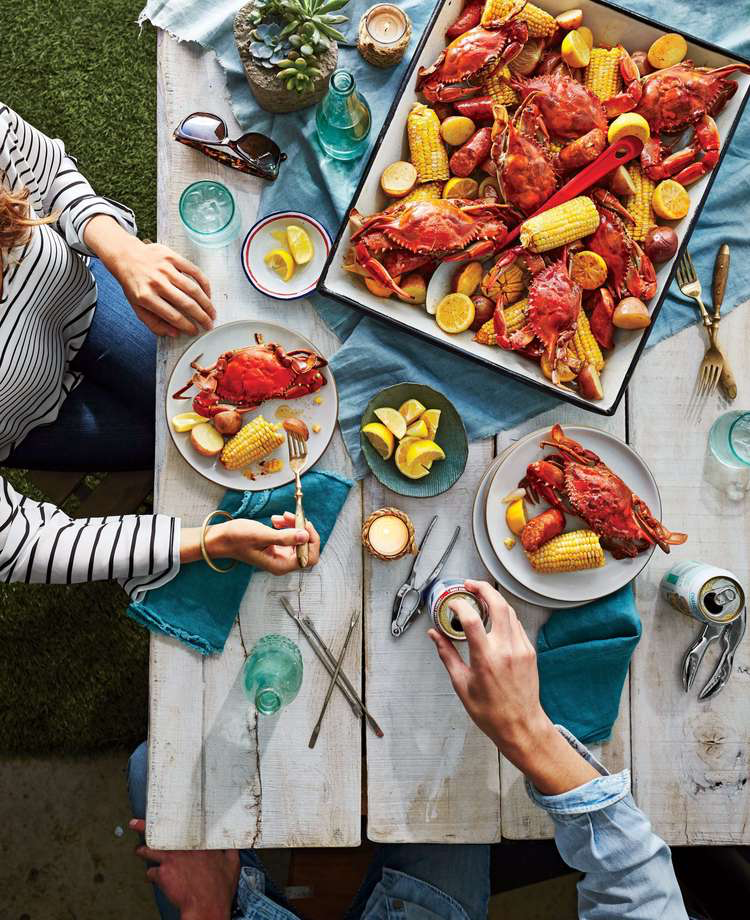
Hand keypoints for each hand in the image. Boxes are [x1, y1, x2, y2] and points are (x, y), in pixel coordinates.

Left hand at [83, 215, 214, 336]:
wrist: (126, 257)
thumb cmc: (133, 284)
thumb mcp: (137, 307)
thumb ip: (154, 323)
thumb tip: (174, 333)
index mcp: (146, 297)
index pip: (173, 316)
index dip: (187, 326)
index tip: (195, 331)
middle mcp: (157, 283)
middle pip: (186, 304)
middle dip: (201, 317)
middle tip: (209, 325)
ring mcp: (165, 269)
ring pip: (193, 289)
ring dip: (206, 303)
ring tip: (212, 313)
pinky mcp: (172, 257)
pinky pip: (194, 271)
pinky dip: (204, 284)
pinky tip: (207, 294)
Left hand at [129, 819, 237, 919]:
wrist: (207, 906)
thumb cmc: (219, 888)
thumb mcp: (232, 864)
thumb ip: (230, 851)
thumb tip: (232, 844)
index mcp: (200, 841)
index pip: (184, 824)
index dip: (173, 819)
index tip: (166, 814)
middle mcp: (183, 847)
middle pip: (160, 832)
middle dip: (145, 826)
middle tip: (135, 823)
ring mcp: (171, 859)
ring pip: (149, 851)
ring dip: (143, 851)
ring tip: (139, 850)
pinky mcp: (162, 874)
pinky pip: (151, 873)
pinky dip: (152, 876)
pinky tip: (154, 878)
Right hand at [180, 511, 321, 573]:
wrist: (221, 538)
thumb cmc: (237, 539)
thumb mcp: (262, 535)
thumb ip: (284, 537)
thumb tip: (305, 536)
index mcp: (281, 565)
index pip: (310, 557)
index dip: (311, 540)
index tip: (303, 524)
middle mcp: (283, 562)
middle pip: (306, 546)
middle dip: (301, 529)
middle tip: (291, 516)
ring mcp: (280, 554)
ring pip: (298, 538)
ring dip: (293, 525)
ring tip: (279, 517)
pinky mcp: (276, 546)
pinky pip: (289, 535)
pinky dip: (286, 526)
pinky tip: (276, 520)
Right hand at [429, 580, 548, 755]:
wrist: (521, 726)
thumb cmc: (491, 712)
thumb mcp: (461, 685)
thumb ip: (447, 655)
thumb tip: (435, 635)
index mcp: (486, 659)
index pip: (472, 620)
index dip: (460, 605)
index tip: (452, 604)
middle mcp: (506, 649)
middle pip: (498, 605)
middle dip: (483, 588)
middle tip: (469, 585)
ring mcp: (521, 649)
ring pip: (510, 611)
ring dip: (495, 599)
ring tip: (480, 596)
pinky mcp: (529, 651)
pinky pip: (516, 624)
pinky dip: (504, 614)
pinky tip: (494, 617)